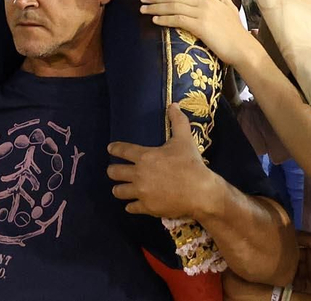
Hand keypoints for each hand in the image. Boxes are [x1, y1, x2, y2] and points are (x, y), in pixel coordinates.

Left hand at [106, 108, 221, 219]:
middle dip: (113, 171)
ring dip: (119, 189)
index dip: (114, 148)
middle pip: (114, 172)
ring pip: (119, 191)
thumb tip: (174, 104)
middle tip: (114, 171)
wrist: (200, 192)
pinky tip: (132, 204)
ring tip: (120, 188)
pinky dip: (131, 205)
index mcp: (145, 156)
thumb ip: (178, 121)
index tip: (110, 149)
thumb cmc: (190, 164)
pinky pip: (131, 207)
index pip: (122, 150)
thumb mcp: (184, 139)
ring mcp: (141, 192)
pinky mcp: (147, 207)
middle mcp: (138, 174)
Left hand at [140, 0, 253, 65]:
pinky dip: (165, 19)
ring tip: (143, 9)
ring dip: (156, 7)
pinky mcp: (200, 26)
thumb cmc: (236, 30)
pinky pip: (178, 20)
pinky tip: (155, 20)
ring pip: (174, 6)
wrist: (243, 47)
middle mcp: (204, 2)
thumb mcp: (230, 7)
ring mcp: (202, 13)